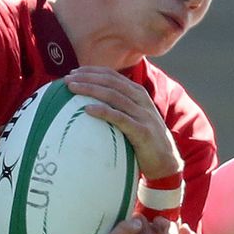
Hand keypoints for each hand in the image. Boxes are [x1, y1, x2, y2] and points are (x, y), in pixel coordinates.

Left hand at [63, 66, 183, 180]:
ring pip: (114, 96)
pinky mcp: (142, 131)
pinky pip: (120, 118)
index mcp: (138, 94)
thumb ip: (117, 108)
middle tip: (68, 79)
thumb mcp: (132, 119)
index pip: (113, 76)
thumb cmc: (143, 141)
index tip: (74, 72)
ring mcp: (142, 114)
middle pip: (111, 82)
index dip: (93, 71)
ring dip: (91, 90)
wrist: (165, 162)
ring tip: (73, 89)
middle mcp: (141, 100)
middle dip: (88, 77)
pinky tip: (87, 109)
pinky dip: (103, 111)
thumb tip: (90, 104)